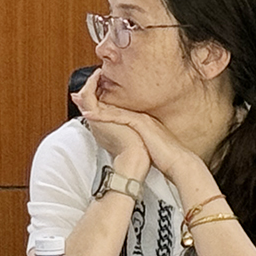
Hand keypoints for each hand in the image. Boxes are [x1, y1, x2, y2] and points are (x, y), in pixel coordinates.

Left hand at [79, 82, 204, 191]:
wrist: (178, 161)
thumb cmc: (165, 157)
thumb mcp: (148, 146)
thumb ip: (137, 142)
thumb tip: (127, 147)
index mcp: (142, 122)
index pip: (118, 111)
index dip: (102, 106)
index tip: (89, 103)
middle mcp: (141, 117)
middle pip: (114, 105)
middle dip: (95, 98)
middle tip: (78, 94)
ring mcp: (141, 119)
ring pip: (114, 108)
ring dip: (96, 102)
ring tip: (80, 98)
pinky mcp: (140, 123)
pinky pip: (117, 116)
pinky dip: (102, 115)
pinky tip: (90, 114)